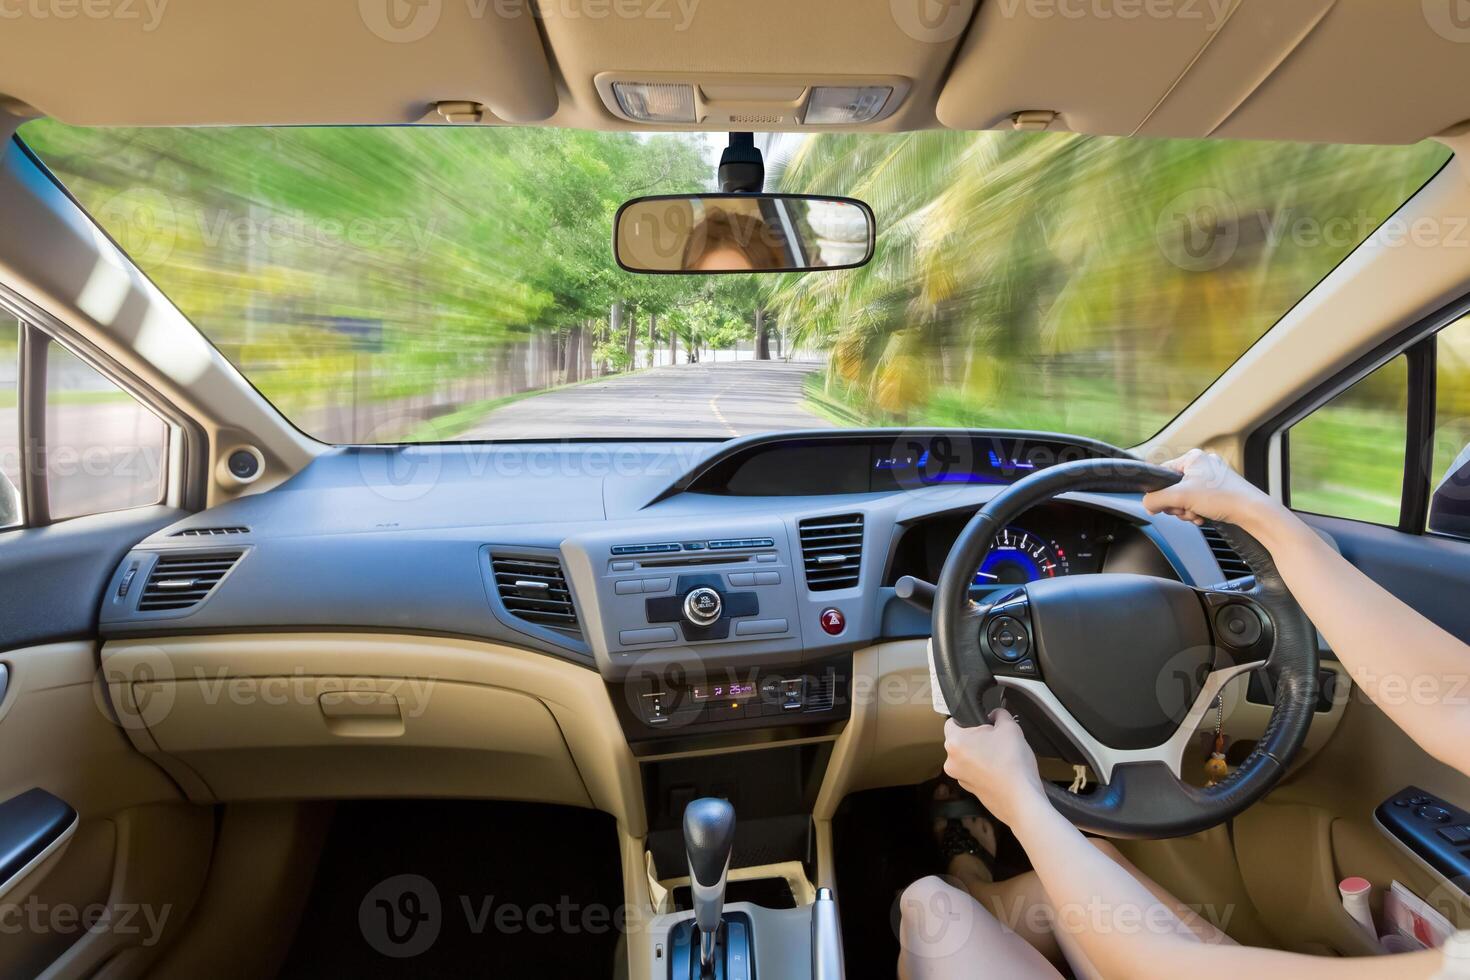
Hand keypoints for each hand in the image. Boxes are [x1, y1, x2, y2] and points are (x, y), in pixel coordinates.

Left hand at [942, 710, 1048, 827]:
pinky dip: (986, 770)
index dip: (968, 719)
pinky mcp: (972, 791)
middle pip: (961, 741)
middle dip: (978, 738)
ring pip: (969, 758)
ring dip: (982, 754)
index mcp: (954, 743)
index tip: (983, 722)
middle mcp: (951, 762)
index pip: (952, 722)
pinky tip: (1003, 770)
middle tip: (998, 739)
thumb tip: (996, 714)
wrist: (1022, 800)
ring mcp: (961, 779)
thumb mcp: (1010, 728)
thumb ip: (1000, 715)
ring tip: (1003, 756)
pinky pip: (976, 773)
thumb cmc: (1012, 764)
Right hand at [1141, 449, 1276, 529]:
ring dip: (1186, 510)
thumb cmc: (1223, 497)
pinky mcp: (1218, 491)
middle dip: (1176, 504)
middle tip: (1185, 509)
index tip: (1163, 504)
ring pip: (1184, 497)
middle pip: (1172, 488)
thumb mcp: (1181, 497)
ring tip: (1196, 514)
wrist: (1251, 511)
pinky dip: (1196, 511)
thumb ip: (1156, 499)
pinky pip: (1196, 501)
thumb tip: (1146, 504)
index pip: (1162, 473)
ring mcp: (1211, 478)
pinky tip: (1202, 516)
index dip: (1160, 492)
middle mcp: (1202, 464)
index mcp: (1192, 457)